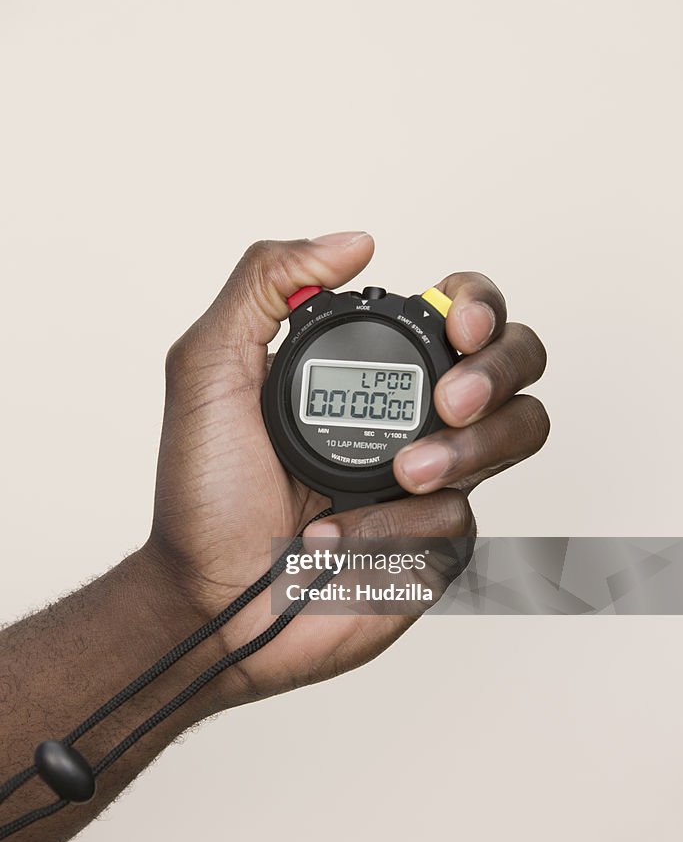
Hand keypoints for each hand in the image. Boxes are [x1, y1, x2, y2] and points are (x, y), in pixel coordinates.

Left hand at [147, 233, 548, 711]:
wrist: (209, 599)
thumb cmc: (204, 495)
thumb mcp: (208, 369)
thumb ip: (266, 284)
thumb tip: (354, 242)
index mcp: (369, 368)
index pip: (458, 311)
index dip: (479, 306)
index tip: (457, 327)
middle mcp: (412, 416)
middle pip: (516, 363)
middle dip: (496, 373)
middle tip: (447, 404)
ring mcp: (433, 479)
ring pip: (519, 433)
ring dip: (469, 448)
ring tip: (403, 475)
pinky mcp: (438, 543)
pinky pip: (463, 519)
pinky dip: (398, 527)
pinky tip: (338, 538)